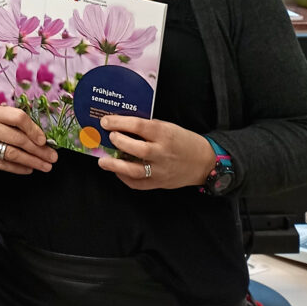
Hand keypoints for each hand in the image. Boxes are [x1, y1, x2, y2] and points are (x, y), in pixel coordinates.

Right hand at [0, 99, 56, 174]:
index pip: (18, 118)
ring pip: (11, 154)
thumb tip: (39, 137)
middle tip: (52, 157)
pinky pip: (1, 165)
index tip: (45, 139)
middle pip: (18, 140)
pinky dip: (17, 168)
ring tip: (45, 166)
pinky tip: (28, 168)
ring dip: (32, 162)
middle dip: (39, 150)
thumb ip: (13, 120)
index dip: (34, 129)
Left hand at [97, 115, 215, 190]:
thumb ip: (147, 128)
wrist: (204, 162)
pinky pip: (138, 184)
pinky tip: (117, 171)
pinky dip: (124, 178)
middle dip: (119, 142)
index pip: (139, 126)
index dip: (119, 123)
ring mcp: (161, 170)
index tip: (105, 121)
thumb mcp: (168, 128)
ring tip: (103, 161)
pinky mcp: (159, 183)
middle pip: (137, 149)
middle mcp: (163, 152)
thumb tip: (119, 125)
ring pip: (135, 170)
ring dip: (115, 165)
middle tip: (109, 137)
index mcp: (165, 134)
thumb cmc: (182, 141)